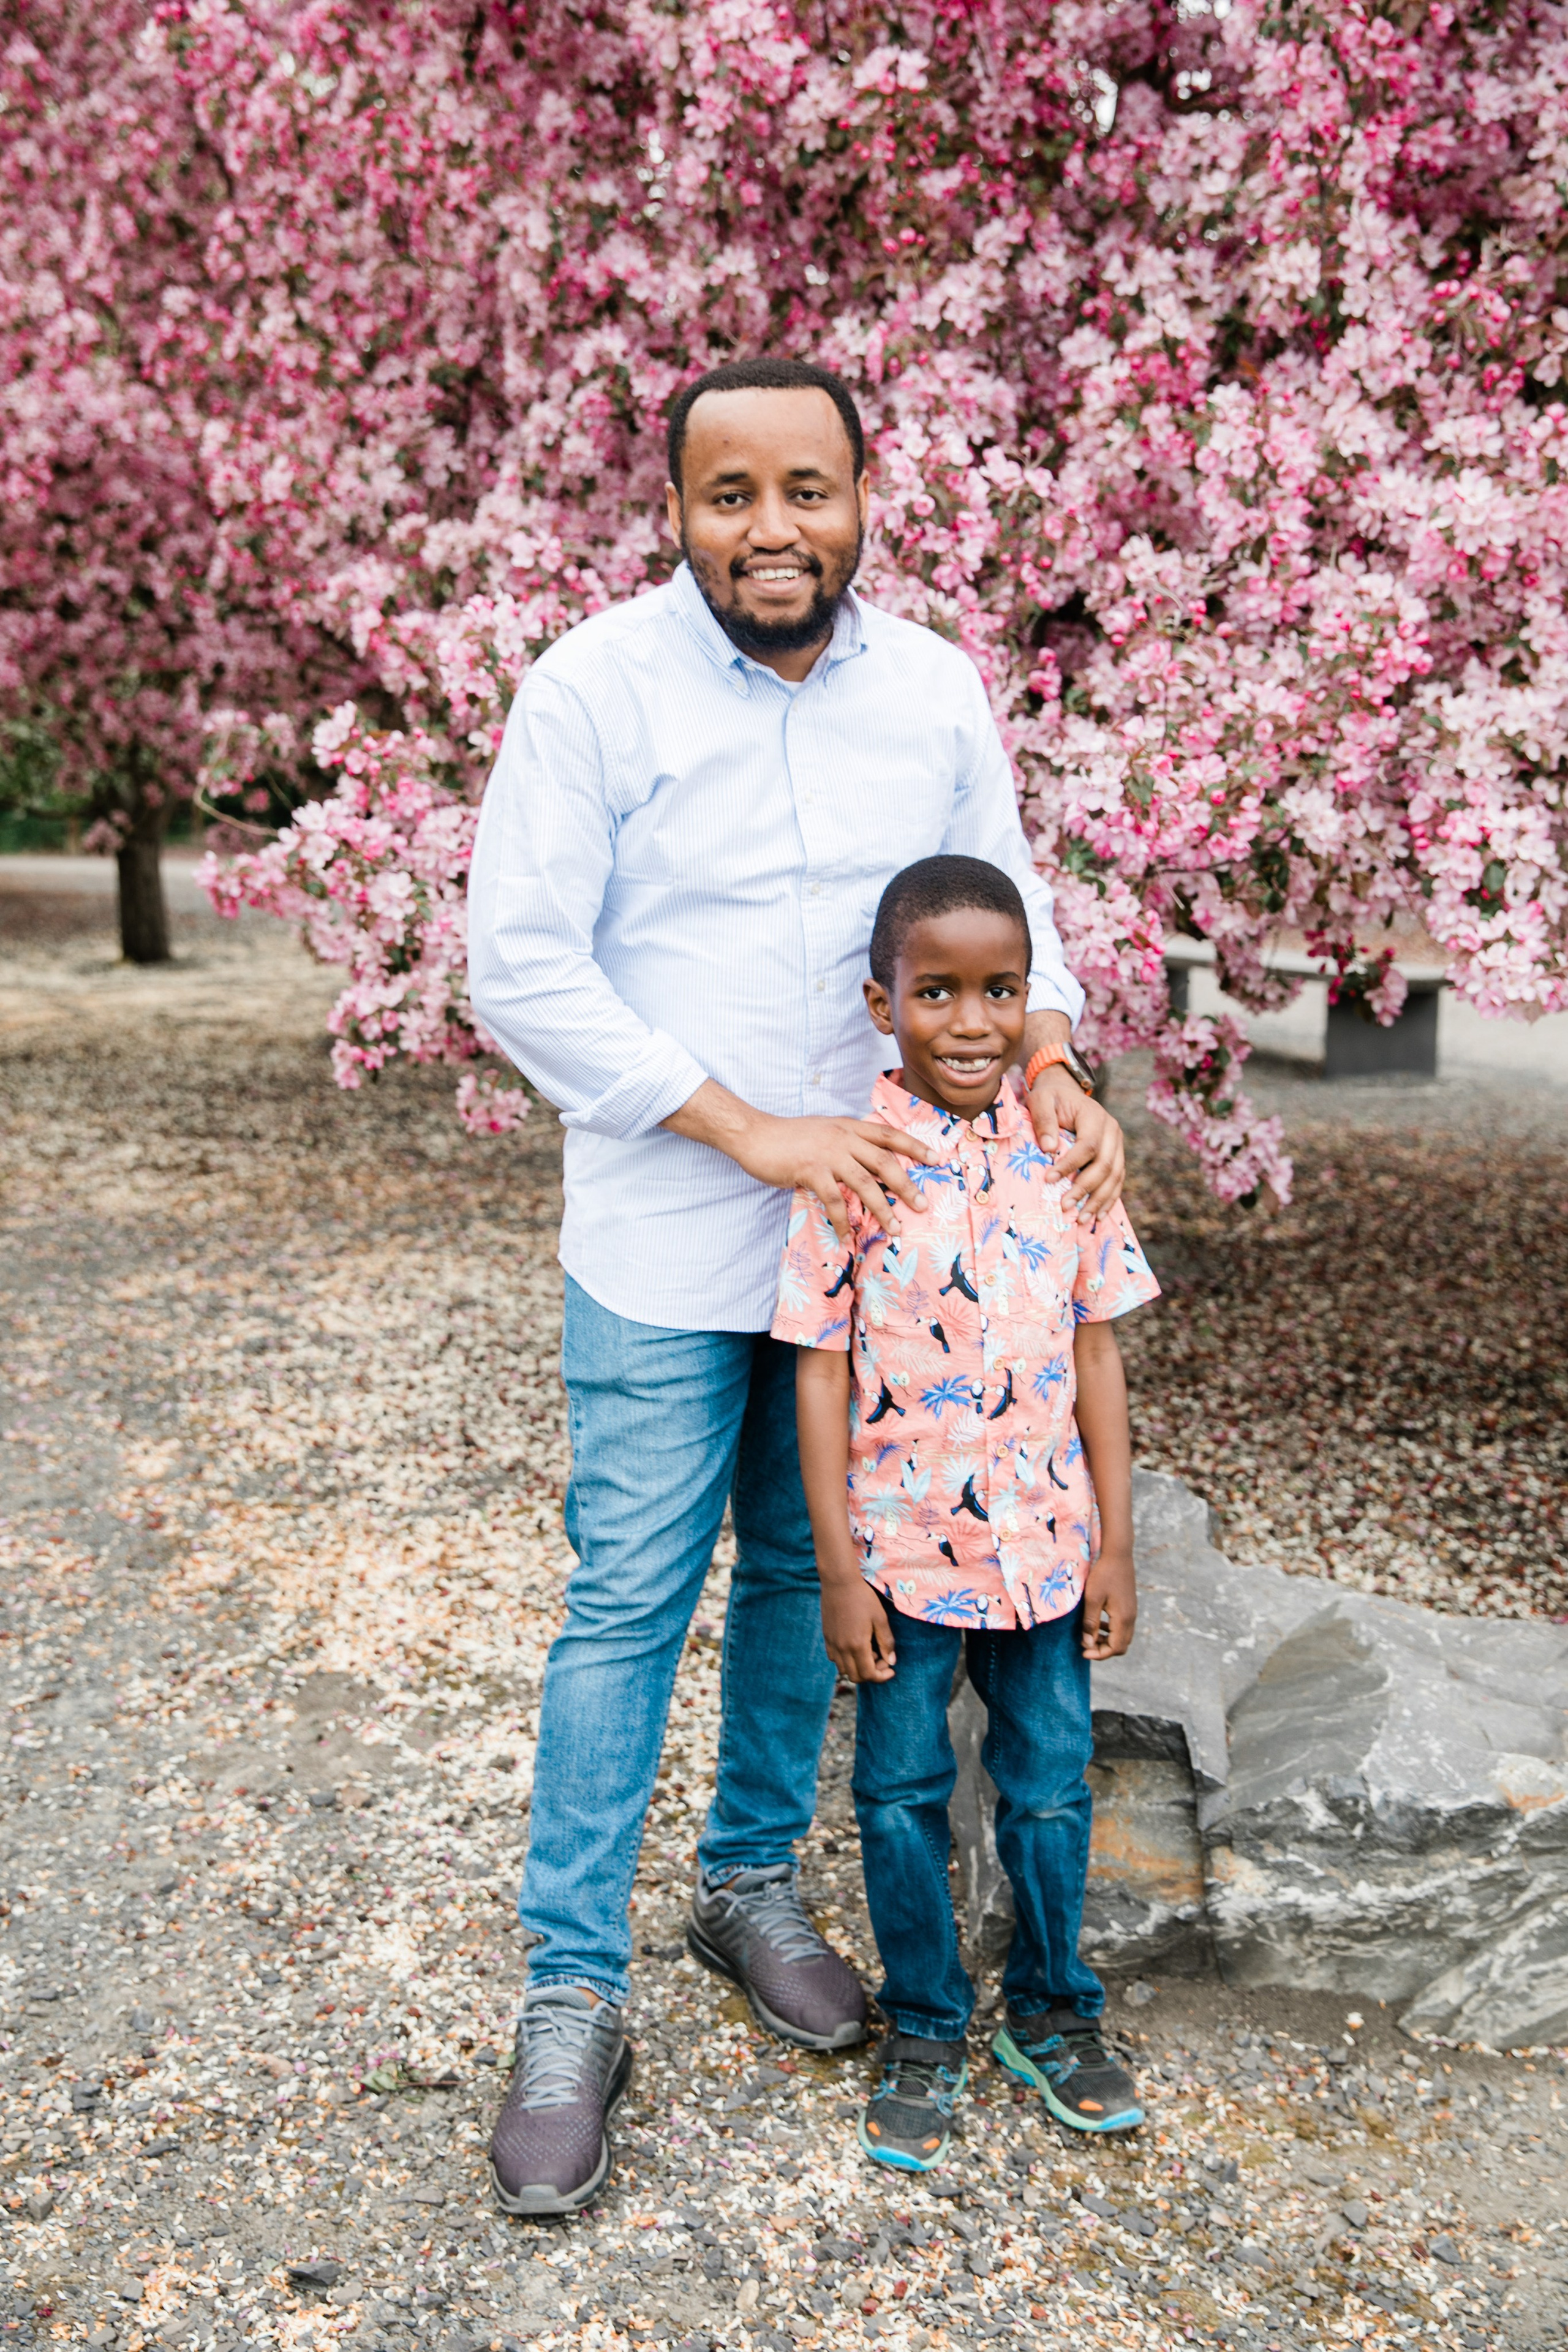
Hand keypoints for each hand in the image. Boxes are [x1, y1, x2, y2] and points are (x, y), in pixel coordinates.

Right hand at [665, 1082, 936, 1240]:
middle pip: (885, 1162)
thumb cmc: (789, 1137)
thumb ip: (846, 1143)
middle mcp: (843, 1138)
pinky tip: (845, 1235)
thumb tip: (866, 1162)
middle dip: (907, 1186)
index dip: (915, 1146)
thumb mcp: (824, 1131)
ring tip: (896, 1229)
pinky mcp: (811, 1171)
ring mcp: (828, 1154)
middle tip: (923, 1206)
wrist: (755, 1135)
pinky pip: (834, 1201)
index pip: (889, 1134)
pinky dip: (842, 1220)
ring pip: (865, 1184)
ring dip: (883, 1210)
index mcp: (848, 1127)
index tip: (937, 1159)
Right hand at [821, 1575, 896, 1681]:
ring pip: (844, 1670)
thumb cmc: (863, 1598)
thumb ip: (886, 1642)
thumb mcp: (880, 1618)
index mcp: (857, 1645)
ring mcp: (832, 1643)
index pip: (869, 1674)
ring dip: (858, 1667)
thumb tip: (891, 1661)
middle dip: (871, 1674)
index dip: (882, 1677)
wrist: (839, 1582)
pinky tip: (854, 1646)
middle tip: (882, 1659)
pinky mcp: (827, 1637)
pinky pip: (834, 1658)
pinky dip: (846, 1660)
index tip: (891, 1669)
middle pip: (855, 1677)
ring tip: (869, 1652)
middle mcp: (842, 1648)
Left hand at [1028, 1070, 1124, 1217]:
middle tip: (1065, 1207)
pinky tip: (1098, 1217)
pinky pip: (1117, 1181)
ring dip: (1099, 1201)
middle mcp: (1112, 1131)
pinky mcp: (1116, 1156)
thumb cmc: (1051, 1098)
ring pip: (1115, 1177)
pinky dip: (1109, 1200)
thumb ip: (1044, 1120)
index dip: (1070, 1165)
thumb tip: (1048, 1148)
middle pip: (1105, 1165)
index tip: (1049, 1179)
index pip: (1088, 1145)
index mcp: (1095, 1116)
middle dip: (1085, 1189)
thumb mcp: (1041, 1100)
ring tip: (1081, 1220)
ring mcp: (1117, 1145)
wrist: (1066, 1094)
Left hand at [1080, 1546, 1136, 1660]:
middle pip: (1121, 1646)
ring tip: (1089, 1635)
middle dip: (1103, 1650)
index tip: (1083, 1652)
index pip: (1115, 1648)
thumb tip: (1087, 1644)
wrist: (1118, 1555)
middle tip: (1086, 1646)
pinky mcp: (1129, 1607)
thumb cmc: (1103, 1575)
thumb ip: (1090, 1623)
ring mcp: (1132, 1612)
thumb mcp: (1092, 1599)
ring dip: (1106, 1641)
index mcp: (1123, 1619)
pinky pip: (1122, 1627)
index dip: (1099, 1654)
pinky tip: (1097, 1623)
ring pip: (1122, 1637)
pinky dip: (1110, 1631)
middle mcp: (1131, 1619)